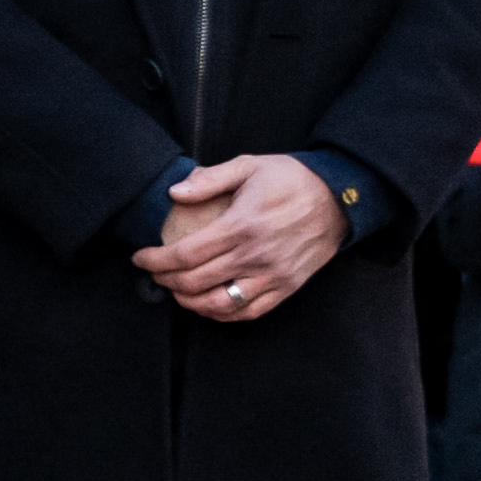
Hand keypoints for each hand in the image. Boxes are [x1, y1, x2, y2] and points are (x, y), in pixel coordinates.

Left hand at [133, 148, 343, 325]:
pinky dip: (220, 314)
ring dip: (188, 302)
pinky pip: (247, 313)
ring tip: (176, 290)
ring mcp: (272, 276)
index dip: (157, 261)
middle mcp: (255, 256)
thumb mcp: (250, 166)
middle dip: (166, 281)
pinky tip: (206, 304)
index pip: (186, 254)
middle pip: (195, 282)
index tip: (141, 258)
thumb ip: (210, 179)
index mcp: (242, 225)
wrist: (339, 199)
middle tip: (154, 273)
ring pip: (218, 304)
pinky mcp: (286, 288)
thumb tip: (175, 193)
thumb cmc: (292, 179)